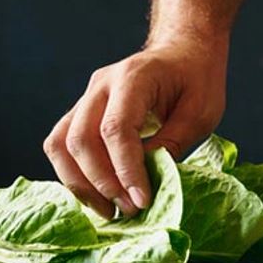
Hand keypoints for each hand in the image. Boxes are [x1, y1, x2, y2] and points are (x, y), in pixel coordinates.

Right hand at [44, 37, 227, 217]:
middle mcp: (101, 85)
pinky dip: (75, 174)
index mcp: (134, 78)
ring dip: (81, 184)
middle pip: (80, 140)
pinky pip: (62, 145)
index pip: (116, 129)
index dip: (126, 170)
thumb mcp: (201, 112)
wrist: (184, 51)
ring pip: (61, 145)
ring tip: (110, 211)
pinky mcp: (82, 112)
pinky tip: (98, 196)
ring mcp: (87, 97)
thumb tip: (150, 181)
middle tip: (130, 210)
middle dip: (103, 183)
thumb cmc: (197, 80)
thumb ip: (174, 142)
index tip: (142, 200)